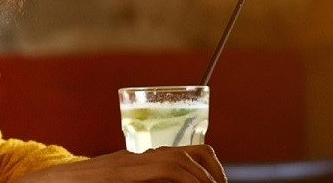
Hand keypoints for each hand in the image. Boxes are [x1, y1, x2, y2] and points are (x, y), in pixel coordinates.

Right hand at [16, 145, 226, 182]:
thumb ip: (143, 182)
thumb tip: (173, 182)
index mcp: (139, 162)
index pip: (185, 153)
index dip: (209, 168)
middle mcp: (137, 158)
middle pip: (189, 153)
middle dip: (213, 173)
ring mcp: (128, 164)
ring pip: (177, 160)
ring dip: (202, 178)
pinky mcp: (120, 173)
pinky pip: (160, 170)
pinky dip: (183, 179)